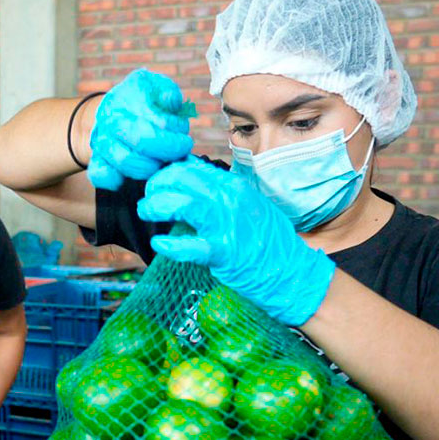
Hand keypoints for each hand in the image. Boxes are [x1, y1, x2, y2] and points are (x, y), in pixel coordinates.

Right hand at [87, 69, 193, 190]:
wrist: (115, 107)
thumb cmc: (146, 99)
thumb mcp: (159, 86)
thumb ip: (169, 92)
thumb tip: (170, 102)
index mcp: (129, 97)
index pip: (158, 123)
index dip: (175, 138)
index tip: (184, 141)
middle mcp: (112, 117)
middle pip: (141, 141)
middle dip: (166, 153)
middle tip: (176, 154)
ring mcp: (102, 138)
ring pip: (125, 160)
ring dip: (149, 168)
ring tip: (158, 163)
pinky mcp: (97, 158)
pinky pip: (99, 174)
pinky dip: (114, 181)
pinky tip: (128, 179)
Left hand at [138, 157, 336, 326]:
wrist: (292, 272)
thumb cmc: (267, 242)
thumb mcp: (247, 206)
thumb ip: (221, 194)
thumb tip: (191, 181)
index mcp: (234, 186)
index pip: (192, 166)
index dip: (167, 172)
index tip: (158, 185)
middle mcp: (230, 199)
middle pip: (182, 178)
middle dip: (156, 185)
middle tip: (148, 199)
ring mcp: (227, 224)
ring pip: (183, 204)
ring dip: (157, 205)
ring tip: (146, 212)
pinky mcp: (224, 252)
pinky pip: (191, 246)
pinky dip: (171, 245)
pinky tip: (159, 243)